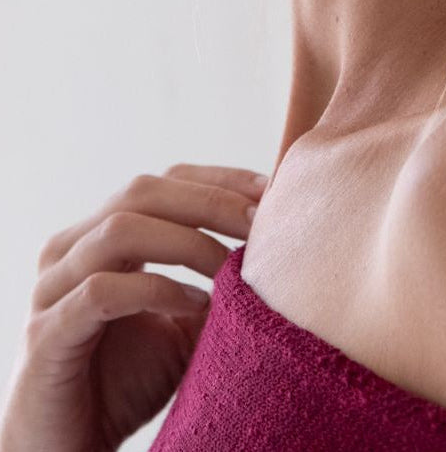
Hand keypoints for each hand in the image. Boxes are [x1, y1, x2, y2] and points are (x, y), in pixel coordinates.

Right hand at [0, 163, 268, 451]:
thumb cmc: (125, 384)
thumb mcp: (183, 327)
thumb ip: (217, 287)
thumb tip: (278, 252)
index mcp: (100, 237)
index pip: (163, 183)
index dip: (218, 180)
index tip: (272, 190)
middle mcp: (70, 250)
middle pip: (141, 193)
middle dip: (210, 202)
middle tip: (262, 222)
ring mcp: (52, 288)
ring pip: (119, 230)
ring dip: (187, 242)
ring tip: (232, 268)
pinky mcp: (46, 333)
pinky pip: (101, 292)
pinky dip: (156, 291)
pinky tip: (197, 306)